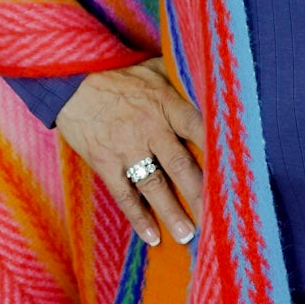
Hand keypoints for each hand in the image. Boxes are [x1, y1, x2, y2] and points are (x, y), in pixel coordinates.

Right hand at [53, 57, 204, 246]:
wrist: (69, 79)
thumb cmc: (116, 72)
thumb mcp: (152, 67)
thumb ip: (179, 77)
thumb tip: (207, 79)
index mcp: (166, 104)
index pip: (199, 128)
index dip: (218, 150)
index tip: (235, 172)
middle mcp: (150, 128)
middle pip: (181, 164)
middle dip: (200, 193)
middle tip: (218, 217)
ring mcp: (126, 147)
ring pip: (154, 185)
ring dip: (172, 212)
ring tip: (188, 235)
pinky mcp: (105, 162)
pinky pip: (124, 194)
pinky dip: (138, 217)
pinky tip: (152, 236)